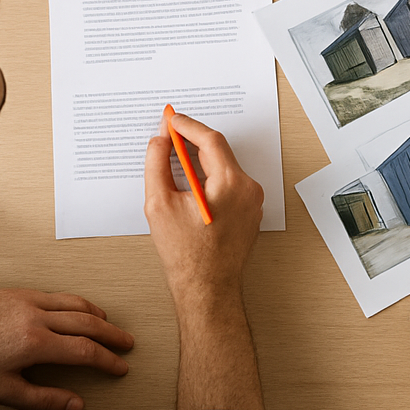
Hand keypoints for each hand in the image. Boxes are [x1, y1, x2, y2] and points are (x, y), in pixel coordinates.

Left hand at [0, 288, 133, 409]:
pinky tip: (79, 308)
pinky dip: (77, 302)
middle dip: (111, 335)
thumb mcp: (2, 391)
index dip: (106, 360)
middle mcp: (38, 315)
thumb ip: (42, 398)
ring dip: (97, 314)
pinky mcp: (22, 292)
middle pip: (87, 322)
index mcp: (35, 342)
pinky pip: (59, 295)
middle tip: (126, 343)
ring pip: (75, 303)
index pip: (84, 350)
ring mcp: (30, 300)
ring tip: (109, 325)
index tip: (120, 367)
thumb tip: (75, 404)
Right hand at [143, 112, 263, 306]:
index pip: (210, 139)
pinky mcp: (249, 212)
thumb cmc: (186, 255)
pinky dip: (210, 176)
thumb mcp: (159, 204)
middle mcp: (248, 188)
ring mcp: (252, 202)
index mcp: (231, 182)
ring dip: (200, 159)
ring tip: (175, 158)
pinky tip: (190, 182)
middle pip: (218, 151)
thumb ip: (157, 164)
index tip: (171, 119)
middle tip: (169, 134)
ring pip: (223, 167)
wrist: (207, 290)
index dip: (187, 126)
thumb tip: (159, 141)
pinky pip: (229, 183)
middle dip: (192, 141)